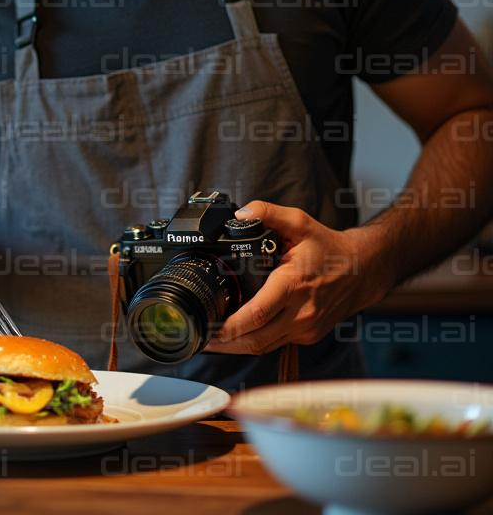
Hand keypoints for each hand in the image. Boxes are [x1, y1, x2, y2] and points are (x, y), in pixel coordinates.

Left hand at [202, 201, 390, 354]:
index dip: (230, 325)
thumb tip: (240, 214)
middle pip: (256, 339)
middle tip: (198, 337)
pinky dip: (253, 342)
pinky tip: (234, 337)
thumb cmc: (328, 248)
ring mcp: (305, 328)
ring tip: (208, 341)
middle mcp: (300, 313)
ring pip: (264, 346)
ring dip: (235, 348)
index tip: (209, 328)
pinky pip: (275, 343)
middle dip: (224, 343)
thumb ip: (267, 212)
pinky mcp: (307, 335)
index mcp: (293, 285)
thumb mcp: (299, 222)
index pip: (257, 313)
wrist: (362, 271)